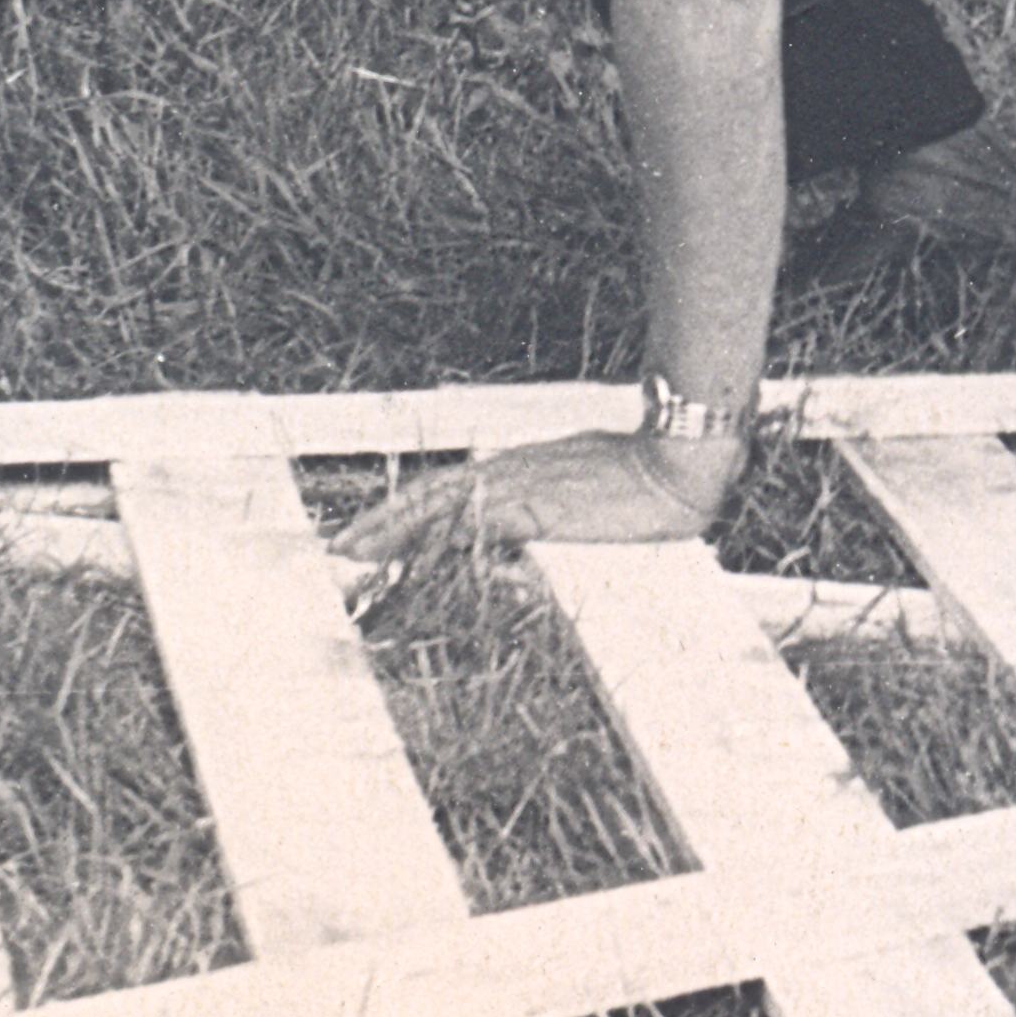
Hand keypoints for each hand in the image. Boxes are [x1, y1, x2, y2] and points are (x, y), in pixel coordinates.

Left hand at [328, 429, 743, 566]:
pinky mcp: (533, 509)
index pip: (449, 487)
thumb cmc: (643, 474)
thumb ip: (554, 505)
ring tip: (354, 549)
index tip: (372, 527)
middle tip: (340, 544)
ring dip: (393, 529)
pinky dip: (435, 538)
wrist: (675, 463)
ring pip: (439, 507)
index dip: (407, 508)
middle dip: (382, 521)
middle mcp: (510, 471)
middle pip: (430, 494)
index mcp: (520, 466)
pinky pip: (474, 526)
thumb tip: (533, 528)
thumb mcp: (587, 485)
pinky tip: (410, 553)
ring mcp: (519, 487)